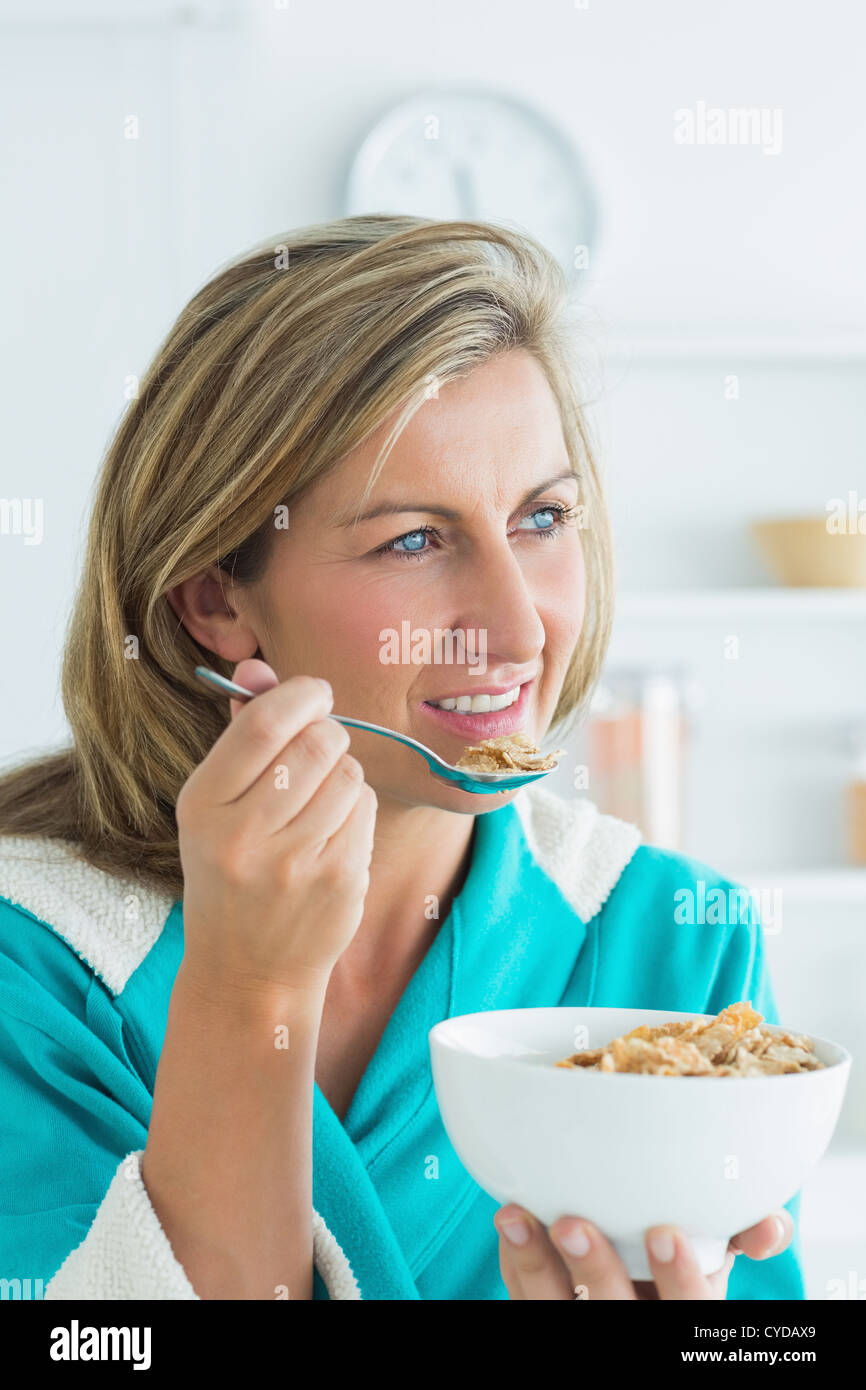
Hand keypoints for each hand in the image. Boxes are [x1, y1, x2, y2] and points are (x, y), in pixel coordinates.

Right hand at [176, 658, 376, 993]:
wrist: (247, 970)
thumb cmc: (232, 872)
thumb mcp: (214, 807)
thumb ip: (239, 734)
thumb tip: (259, 668)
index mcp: (202, 805)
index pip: (264, 723)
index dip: (301, 694)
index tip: (314, 693)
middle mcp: (243, 836)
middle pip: (317, 743)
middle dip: (327, 734)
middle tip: (319, 749)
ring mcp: (294, 864)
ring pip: (349, 774)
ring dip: (343, 774)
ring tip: (320, 799)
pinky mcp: (338, 882)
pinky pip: (366, 810)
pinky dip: (356, 809)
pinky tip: (332, 833)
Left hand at [494, 1205, 793, 1298]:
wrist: (639, 1304)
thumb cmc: (676, 1276)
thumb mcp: (714, 1261)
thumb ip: (741, 1234)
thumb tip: (772, 1222)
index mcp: (683, 1321)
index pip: (688, 1312)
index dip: (679, 1280)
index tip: (665, 1233)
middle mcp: (634, 1330)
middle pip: (612, 1314)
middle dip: (594, 1271)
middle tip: (573, 1223)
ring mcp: (586, 1327)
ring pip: (556, 1311)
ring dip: (533, 1264)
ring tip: (516, 1216)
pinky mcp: (548, 1319)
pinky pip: (525, 1301)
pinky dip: (515, 1261)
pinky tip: (509, 1225)